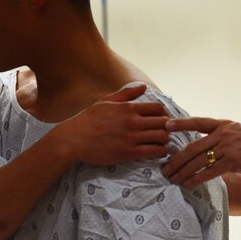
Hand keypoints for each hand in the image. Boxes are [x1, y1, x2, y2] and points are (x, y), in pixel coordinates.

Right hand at [52, 84, 169, 164]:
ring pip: (162, 137)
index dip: (163, 114)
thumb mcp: (106, 101)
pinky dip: (160, 151)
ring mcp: (132, 137)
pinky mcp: (129, 152)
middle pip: (164, 122)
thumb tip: (143, 87)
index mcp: (129, 108)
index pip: (158, 108)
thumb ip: (126, 94)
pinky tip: (157, 151)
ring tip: (160, 141)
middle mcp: (133, 121)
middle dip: (166, 127)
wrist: (74, 140)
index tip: (160, 119)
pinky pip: (154, 151)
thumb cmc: (89, 120)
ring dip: (164, 139)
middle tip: (162, 131)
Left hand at [163, 117, 240, 186]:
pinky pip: (210, 171)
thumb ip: (224, 133)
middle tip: (165, 168)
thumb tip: (208, 140)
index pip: (198, 122)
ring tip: (173, 178)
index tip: (166, 126)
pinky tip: (189, 183)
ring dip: (183, 171)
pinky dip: (197, 178)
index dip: (181, 124)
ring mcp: (228, 148)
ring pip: (199, 161)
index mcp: (224, 124)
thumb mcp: (240, 130)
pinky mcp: (233, 162)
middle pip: (193, 147)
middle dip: (176, 159)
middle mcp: (224, 134)